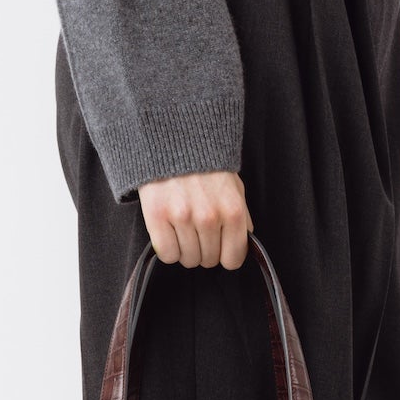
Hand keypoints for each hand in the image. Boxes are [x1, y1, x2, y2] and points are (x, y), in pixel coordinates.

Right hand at [137, 170, 253, 269]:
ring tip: (183, 228)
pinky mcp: (158, 216)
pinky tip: (170, 232)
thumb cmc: (206, 165)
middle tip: (197, 230)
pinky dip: (168, 249)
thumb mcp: (234, 188)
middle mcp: (209, 217)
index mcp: (232, 212)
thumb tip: (241, 244)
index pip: (232, 260)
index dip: (225, 255)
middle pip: (207, 261)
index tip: (218, 247)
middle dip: (204, 250)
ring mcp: (182, 218)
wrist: (175, 138)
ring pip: (187, 259)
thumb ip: (241, 218)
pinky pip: (167, 254)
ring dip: (185, 249)